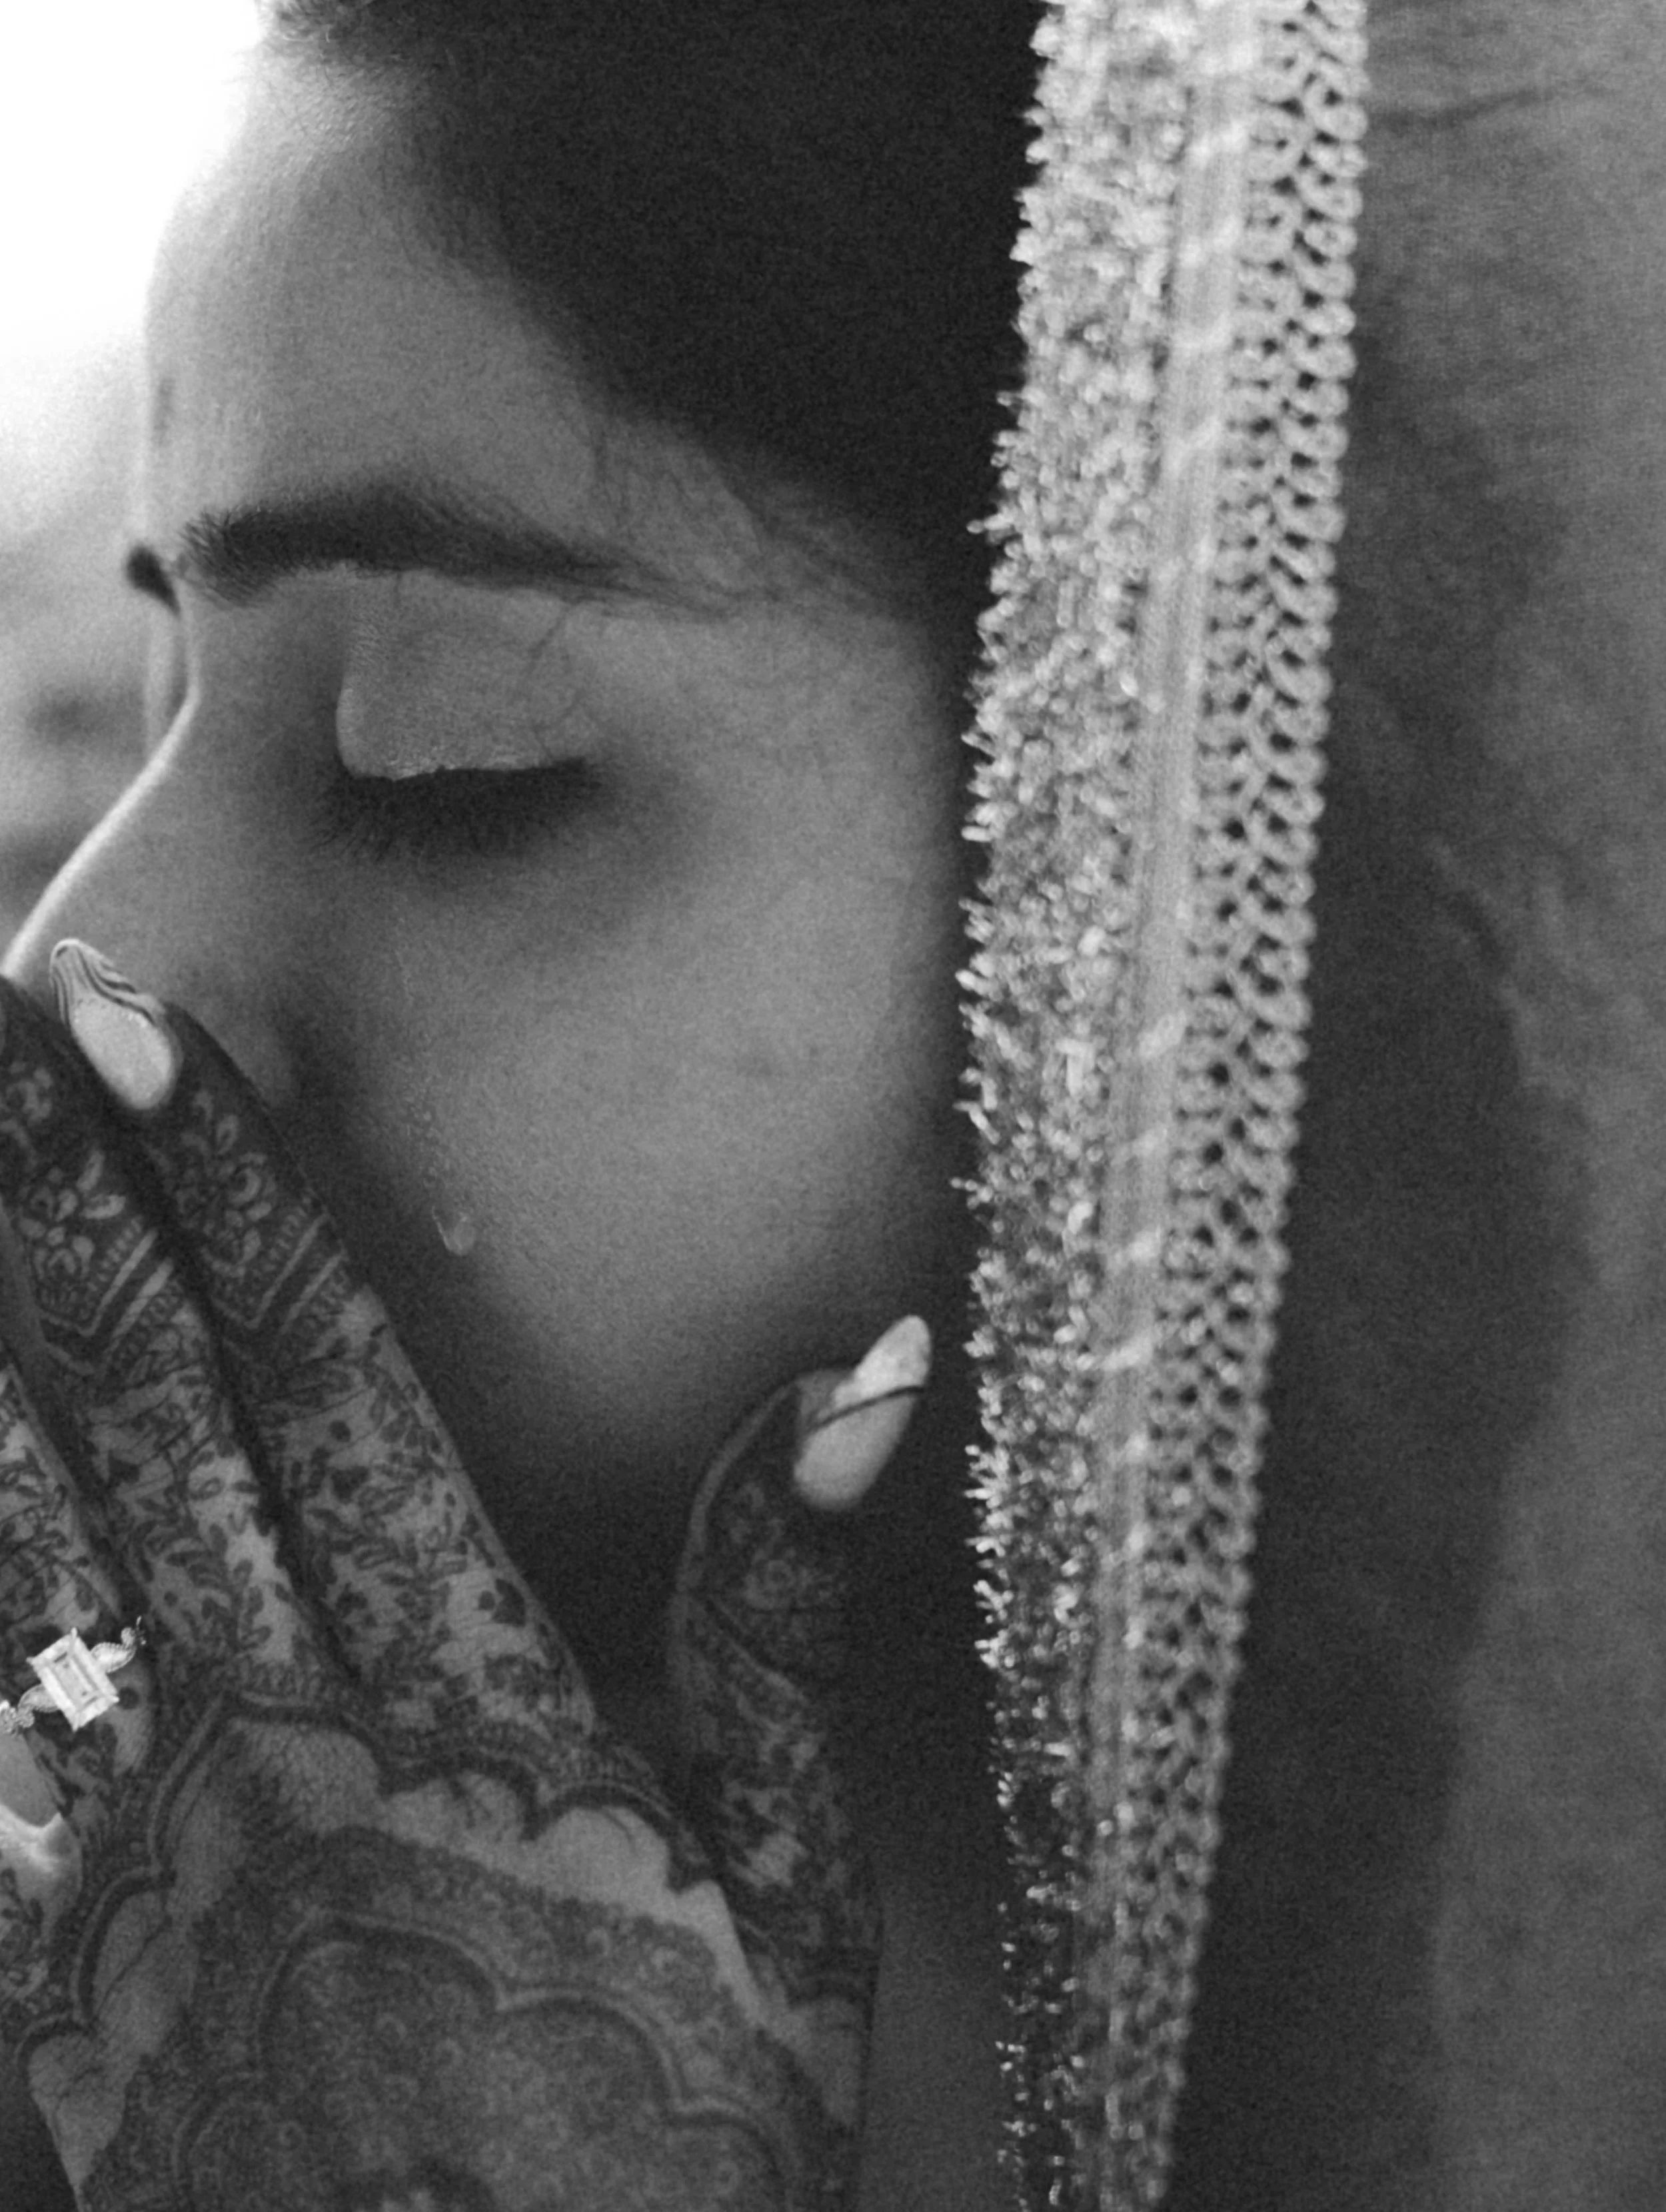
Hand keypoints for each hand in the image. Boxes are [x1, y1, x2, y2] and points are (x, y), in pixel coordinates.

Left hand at [0, 943, 927, 2210]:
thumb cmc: (669, 2139)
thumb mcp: (792, 1880)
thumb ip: (785, 1610)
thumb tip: (864, 1371)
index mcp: (455, 1685)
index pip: (324, 1367)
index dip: (231, 1183)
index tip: (149, 1024)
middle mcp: (274, 1726)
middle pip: (146, 1406)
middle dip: (63, 1195)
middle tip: (4, 1022)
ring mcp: (144, 1837)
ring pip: (23, 1535)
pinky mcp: (61, 1950)